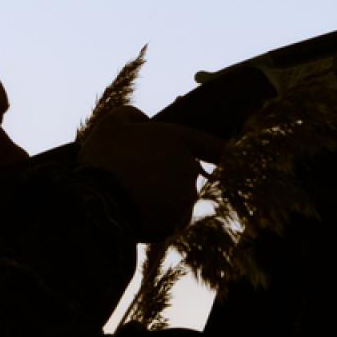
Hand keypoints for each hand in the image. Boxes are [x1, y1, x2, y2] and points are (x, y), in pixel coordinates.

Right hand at [77, 106, 225, 241]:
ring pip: (176, 197)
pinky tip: (134, 212)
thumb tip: (142, 120)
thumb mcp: (112, 123)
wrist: (98, 204)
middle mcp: (189, 169)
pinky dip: (157, 217)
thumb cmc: (105, 158)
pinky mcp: (177, 222)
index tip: (239, 153)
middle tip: (131, 176)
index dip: (225, 149)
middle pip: (182, 173)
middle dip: (163, 175)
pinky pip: (170, 218)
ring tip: (128, 196)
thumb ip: (131, 114)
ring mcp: (185, 197)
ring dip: (159, 197)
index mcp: (179, 141)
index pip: (212, 144)